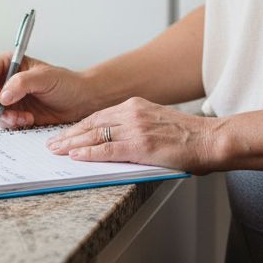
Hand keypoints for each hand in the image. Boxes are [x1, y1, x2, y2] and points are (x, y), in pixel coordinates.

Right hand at [0, 54, 96, 128]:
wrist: (79, 102)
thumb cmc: (66, 84)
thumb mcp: (45, 78)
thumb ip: (22, 83)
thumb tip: (2, 96)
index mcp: (8, 64)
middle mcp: (3, 80)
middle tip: (10, 113)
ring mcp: (6, 99)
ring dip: (3, 117)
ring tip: (24, 118)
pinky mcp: (11, 114)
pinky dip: (10, 124)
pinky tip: (27, 121)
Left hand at [45, 97, 223, 174]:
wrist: (210, 139)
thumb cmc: (189, 136)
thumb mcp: (157, 122)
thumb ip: (137, 127)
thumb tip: (117, 141)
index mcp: (136, 106)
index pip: (99, 116)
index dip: (79, 127)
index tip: (65, 134)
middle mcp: (132, 113)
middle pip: (92, 124)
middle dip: (69, 135)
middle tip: (52, 143)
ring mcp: (135, 128)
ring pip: (95, 136)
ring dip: (72, 144)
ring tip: (57, 151)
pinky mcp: (140, 145)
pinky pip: (107, 150)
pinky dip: (89, 153)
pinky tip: (76, 156)